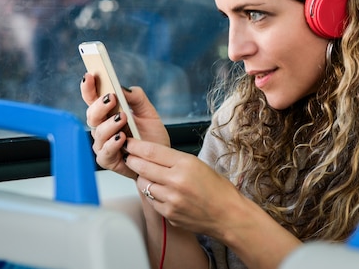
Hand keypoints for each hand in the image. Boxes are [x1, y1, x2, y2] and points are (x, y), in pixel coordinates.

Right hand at [80, 73, 169, 176]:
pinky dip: (112, 144)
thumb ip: (137, 98)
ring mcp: (103, 144)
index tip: (90, 75)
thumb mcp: (149, 113)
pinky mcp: (107, 160)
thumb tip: (124, 88)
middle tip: (112, 98)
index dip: (88, 87)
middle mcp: (102, 128)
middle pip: (91, 114)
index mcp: (108, 113)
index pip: (93, 98)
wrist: (160, 161)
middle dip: (99, 105)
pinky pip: (104, 152)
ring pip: (97, 132)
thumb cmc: (152, 137)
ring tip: (122, 118)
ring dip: (109, 124)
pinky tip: (122, 138)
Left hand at [124, 138, 247, 238]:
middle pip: (142, 166)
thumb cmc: (218, 189)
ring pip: (143, 185)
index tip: (129, 143)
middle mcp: (176, 181)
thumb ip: (174, 160)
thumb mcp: (198, 164)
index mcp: (186, 164)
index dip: (136, 146)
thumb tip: (152, 154)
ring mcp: (171, 199)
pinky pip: (151, 200)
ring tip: (149, 175)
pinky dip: (152, 194)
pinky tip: (160, 191)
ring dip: (142, 178)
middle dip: (132, 160)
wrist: (228, 215)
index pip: (152, 151)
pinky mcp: (169, 213)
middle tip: (129, 156)